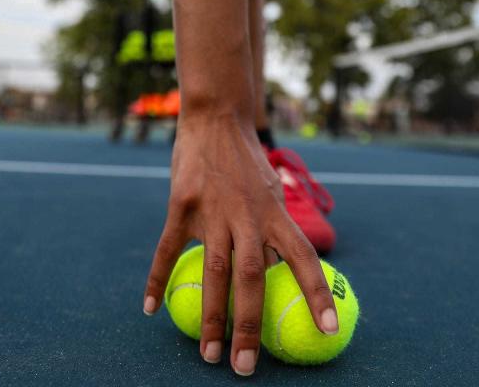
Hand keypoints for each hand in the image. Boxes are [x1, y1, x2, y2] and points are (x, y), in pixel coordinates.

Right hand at [142, 114, 338, 376]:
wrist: (216, 118)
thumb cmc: (245, 162)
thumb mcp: (270, 192)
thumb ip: (271, 231)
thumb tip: (279, 274)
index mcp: (275, 214)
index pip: (303, 259)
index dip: (317, 295)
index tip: (327, 331)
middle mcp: (248, 215)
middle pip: (252, 278)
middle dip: (250, 326)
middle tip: (246, 366)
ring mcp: (213, 211)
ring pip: (213, 272)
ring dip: (211, 316)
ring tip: (209, 354)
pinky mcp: (182, 205)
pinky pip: (168, 250)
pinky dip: (158, 280)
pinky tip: (150, 308)